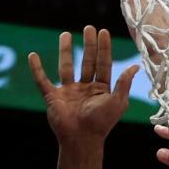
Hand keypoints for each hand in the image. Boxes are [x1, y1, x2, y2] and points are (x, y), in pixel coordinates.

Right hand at [29, 26, 137, 143]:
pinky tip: (32, 56)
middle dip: (88, 45)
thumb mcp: (118, 102)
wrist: (82, 140)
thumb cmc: (102, 123)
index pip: (103, 64)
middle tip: (89, 28)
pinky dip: (36, 69)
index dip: (103, 48)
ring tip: (65, 34)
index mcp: (101, 89)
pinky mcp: (53, 97)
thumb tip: (136, 66)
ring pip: (66, 67)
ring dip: (66, 51)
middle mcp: (85, 89)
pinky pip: (42, 80)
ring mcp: (68, 92)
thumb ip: (124, 83)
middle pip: (87, 62)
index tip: (103, 32)